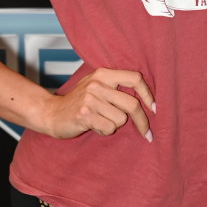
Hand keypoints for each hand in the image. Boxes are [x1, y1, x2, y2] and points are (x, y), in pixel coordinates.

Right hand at [39, 68, 154, 141]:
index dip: (148, 94)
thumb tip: (148, 100)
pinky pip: (109, 128)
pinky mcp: (84, 114)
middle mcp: (97, 83)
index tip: (155, 108)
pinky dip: (105, 131)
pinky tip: (93, 126)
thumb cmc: (79, 102)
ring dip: (115, 125)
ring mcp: (90, 98)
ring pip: (121, 119)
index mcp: (103, 73)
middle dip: (142, 121)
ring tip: (101, 121)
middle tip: (147, 133)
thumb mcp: (96, 86)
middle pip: (132, 103)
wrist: (51, 113)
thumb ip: (116, 87)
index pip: (135, 78)